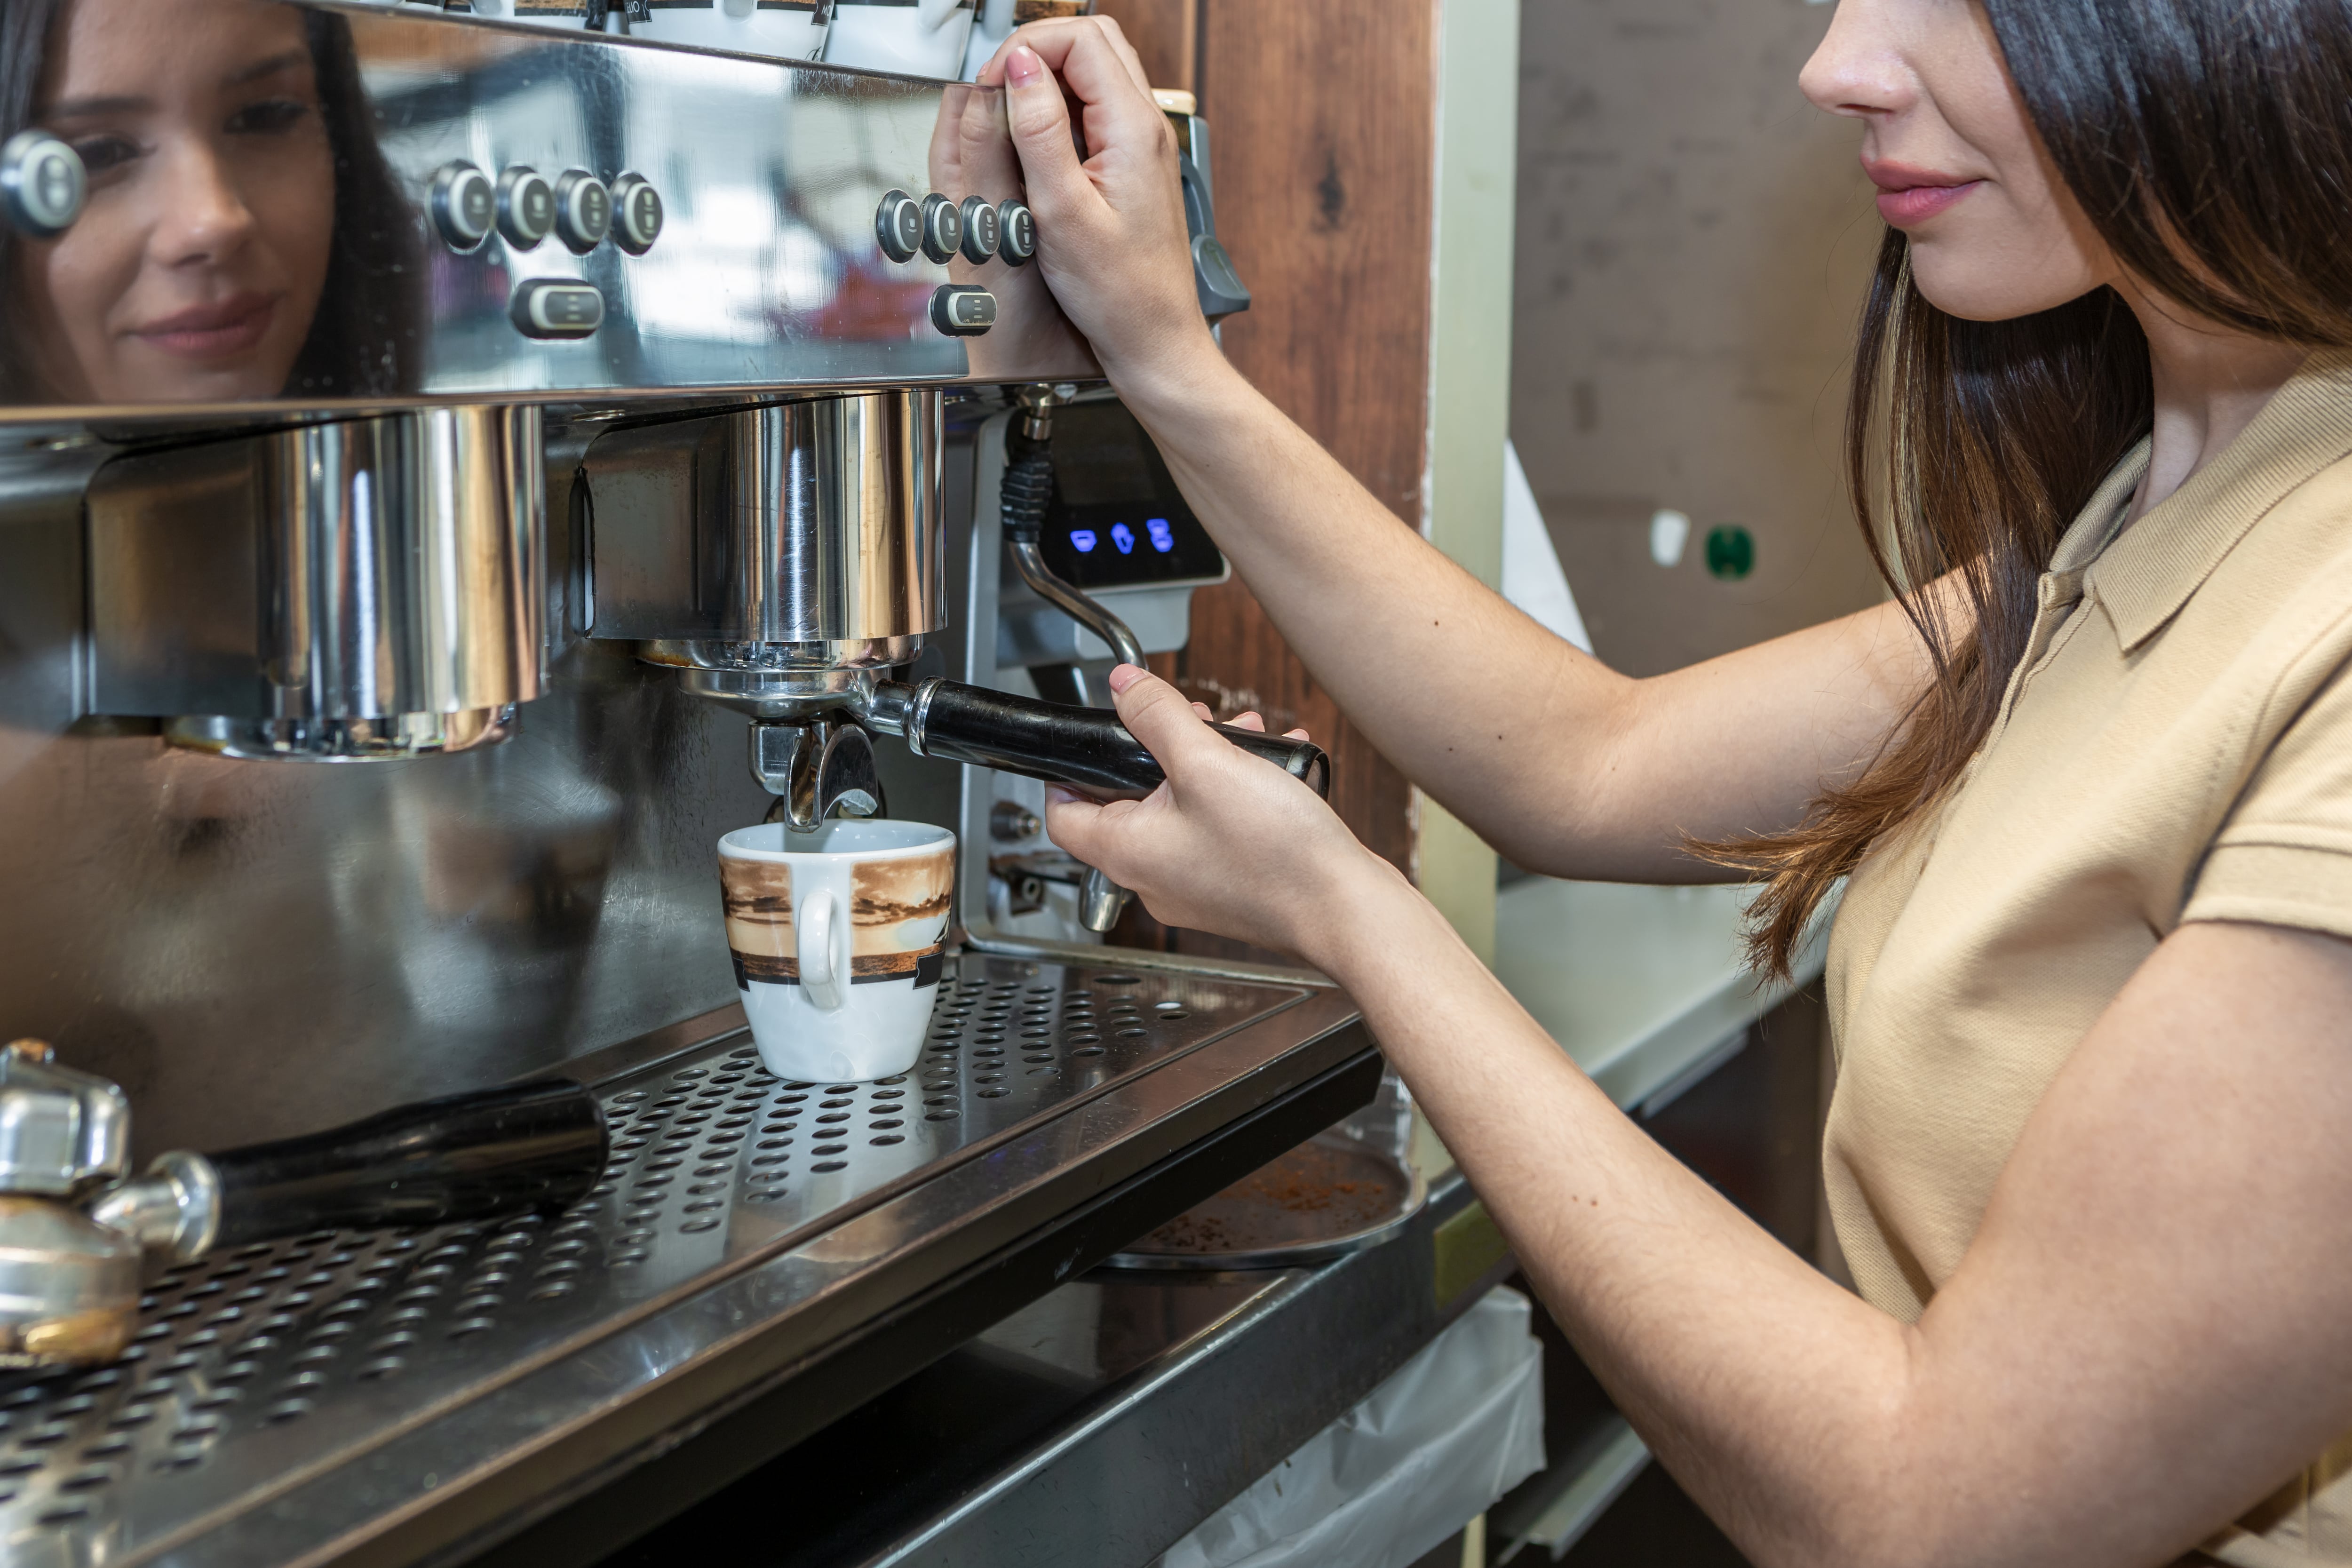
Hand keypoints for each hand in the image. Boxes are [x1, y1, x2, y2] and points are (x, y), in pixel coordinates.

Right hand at [973, 20, 1223, 391]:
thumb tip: (1018, 66)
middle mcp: (1145, 127)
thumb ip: (1038, 131)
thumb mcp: (1062, 211)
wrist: (1153, 337)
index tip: (991, 84)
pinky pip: (1095, 109)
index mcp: (1133, 129)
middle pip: (1093, 42)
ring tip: (1012, 118)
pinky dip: (1060, 110)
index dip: (1026, 48)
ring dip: (1047, 80)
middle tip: (997, 90)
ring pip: (1095, 71)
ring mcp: (1141, 143)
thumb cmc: (1118, 293)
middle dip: (1036, 51)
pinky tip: (1036, 147)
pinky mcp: (1131, 163)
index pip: (1081, 39)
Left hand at [1042, 665, 1405, 963]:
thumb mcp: (1207, 763)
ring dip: (1206, 765)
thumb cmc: (1277, 854)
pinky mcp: (1234, 886)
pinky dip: (1236, 793)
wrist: (1347, 909)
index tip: (1084, 741)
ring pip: (1180, 810)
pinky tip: (1272, 766)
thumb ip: (1157, 716)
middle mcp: (1153, 878)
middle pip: (1128, 803)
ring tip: (1242, 737)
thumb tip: (1121, 685)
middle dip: (1158, 750)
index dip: (1066, 771)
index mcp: (1127, 852)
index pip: (1063, 814)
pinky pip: (1218, 829)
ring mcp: (1195, 886)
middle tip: (1187, 722)